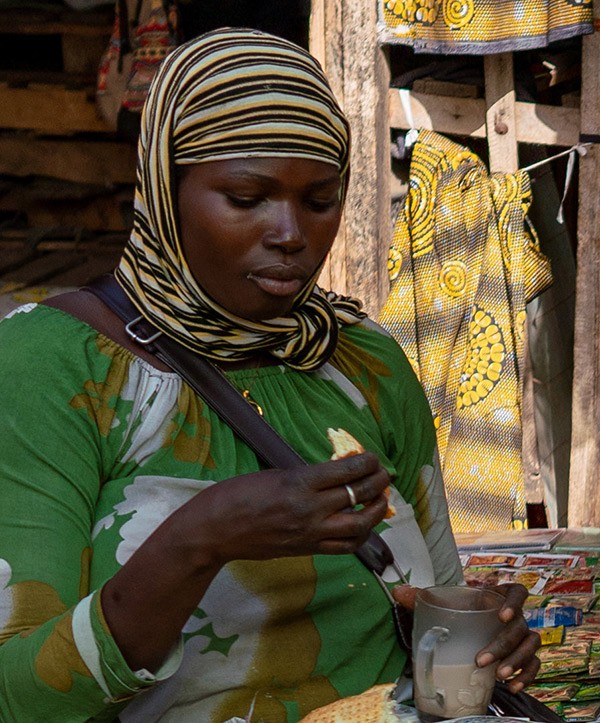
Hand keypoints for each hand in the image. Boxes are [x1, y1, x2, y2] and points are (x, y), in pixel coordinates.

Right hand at [175, 451, 390, 566]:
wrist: (215, 531)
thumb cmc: (236, 494)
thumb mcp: (274, 474)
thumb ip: (305, 476)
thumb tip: (335, 474)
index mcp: (299, 483)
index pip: (346, 472)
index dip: (366, 463)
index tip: (373, 457)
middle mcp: (310, 510)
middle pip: (359, 497)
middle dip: (378, 483)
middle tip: (384, 474)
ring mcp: (310, 534)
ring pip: (359, 527)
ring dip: (376, 512)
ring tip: (380, 500)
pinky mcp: (307, 550)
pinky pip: (345, 546)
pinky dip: (360, 534)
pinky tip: (362, 524)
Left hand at [392, 583, 540, 692]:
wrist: (468, 630)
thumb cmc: (458, 612)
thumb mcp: (442, 604)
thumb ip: (420, 597)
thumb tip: (397, 591)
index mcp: (498, 596)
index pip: (518, 592)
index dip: (514, 602)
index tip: (501, 616)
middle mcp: (515, 616)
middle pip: (520, 626)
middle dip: (503, 644)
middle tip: (481, 660)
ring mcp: (523, 635)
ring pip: (531, 645)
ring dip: (517, 661)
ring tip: (499, 676)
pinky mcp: (526, 656)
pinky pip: (535, 665)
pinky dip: (527, 676)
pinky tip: (512, 686)